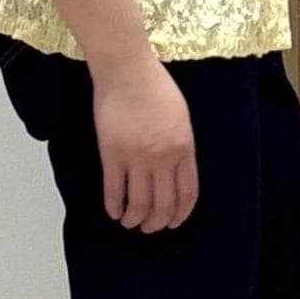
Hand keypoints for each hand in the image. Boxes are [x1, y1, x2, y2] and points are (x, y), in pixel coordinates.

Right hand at [88, 51, 198, 231]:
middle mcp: (163, 158)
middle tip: (150, 228)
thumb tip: (174, 172)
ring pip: (139, 203)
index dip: (180, 214)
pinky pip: (113, 189)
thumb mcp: (181, 118)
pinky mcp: (111, 153)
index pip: (187, 193)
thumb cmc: (155, 86)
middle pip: (163, 204)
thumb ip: (180, 146)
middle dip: (157, 223)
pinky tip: (114, 212)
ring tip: (131, 223)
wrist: (127, 70)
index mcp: (184, 148)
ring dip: (135, 219)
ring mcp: (136, 157)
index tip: (173, 222)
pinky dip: (114, 206)